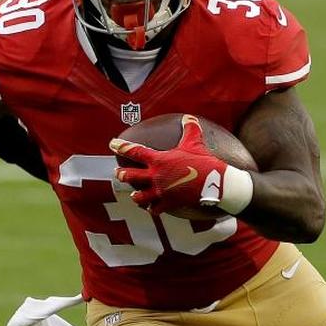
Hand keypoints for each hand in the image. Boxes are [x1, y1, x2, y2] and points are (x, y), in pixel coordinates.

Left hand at [110, 114, 228, 215]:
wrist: (214, 183)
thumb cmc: (203, 161)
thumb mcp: (195, 142)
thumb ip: (190, 128)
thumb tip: (189, 116)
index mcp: (158, 160)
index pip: (135, 151)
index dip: (121, 146)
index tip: (112, 144)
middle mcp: (155, 176)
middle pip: (130, 176)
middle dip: (122, 174)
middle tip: (118, 173)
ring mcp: (160, 191)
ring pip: (139, 196)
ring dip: (135, 196)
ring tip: (134, 195)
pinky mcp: (168, 203)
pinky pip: (154, 209)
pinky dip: (151, 208)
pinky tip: (150, 208)